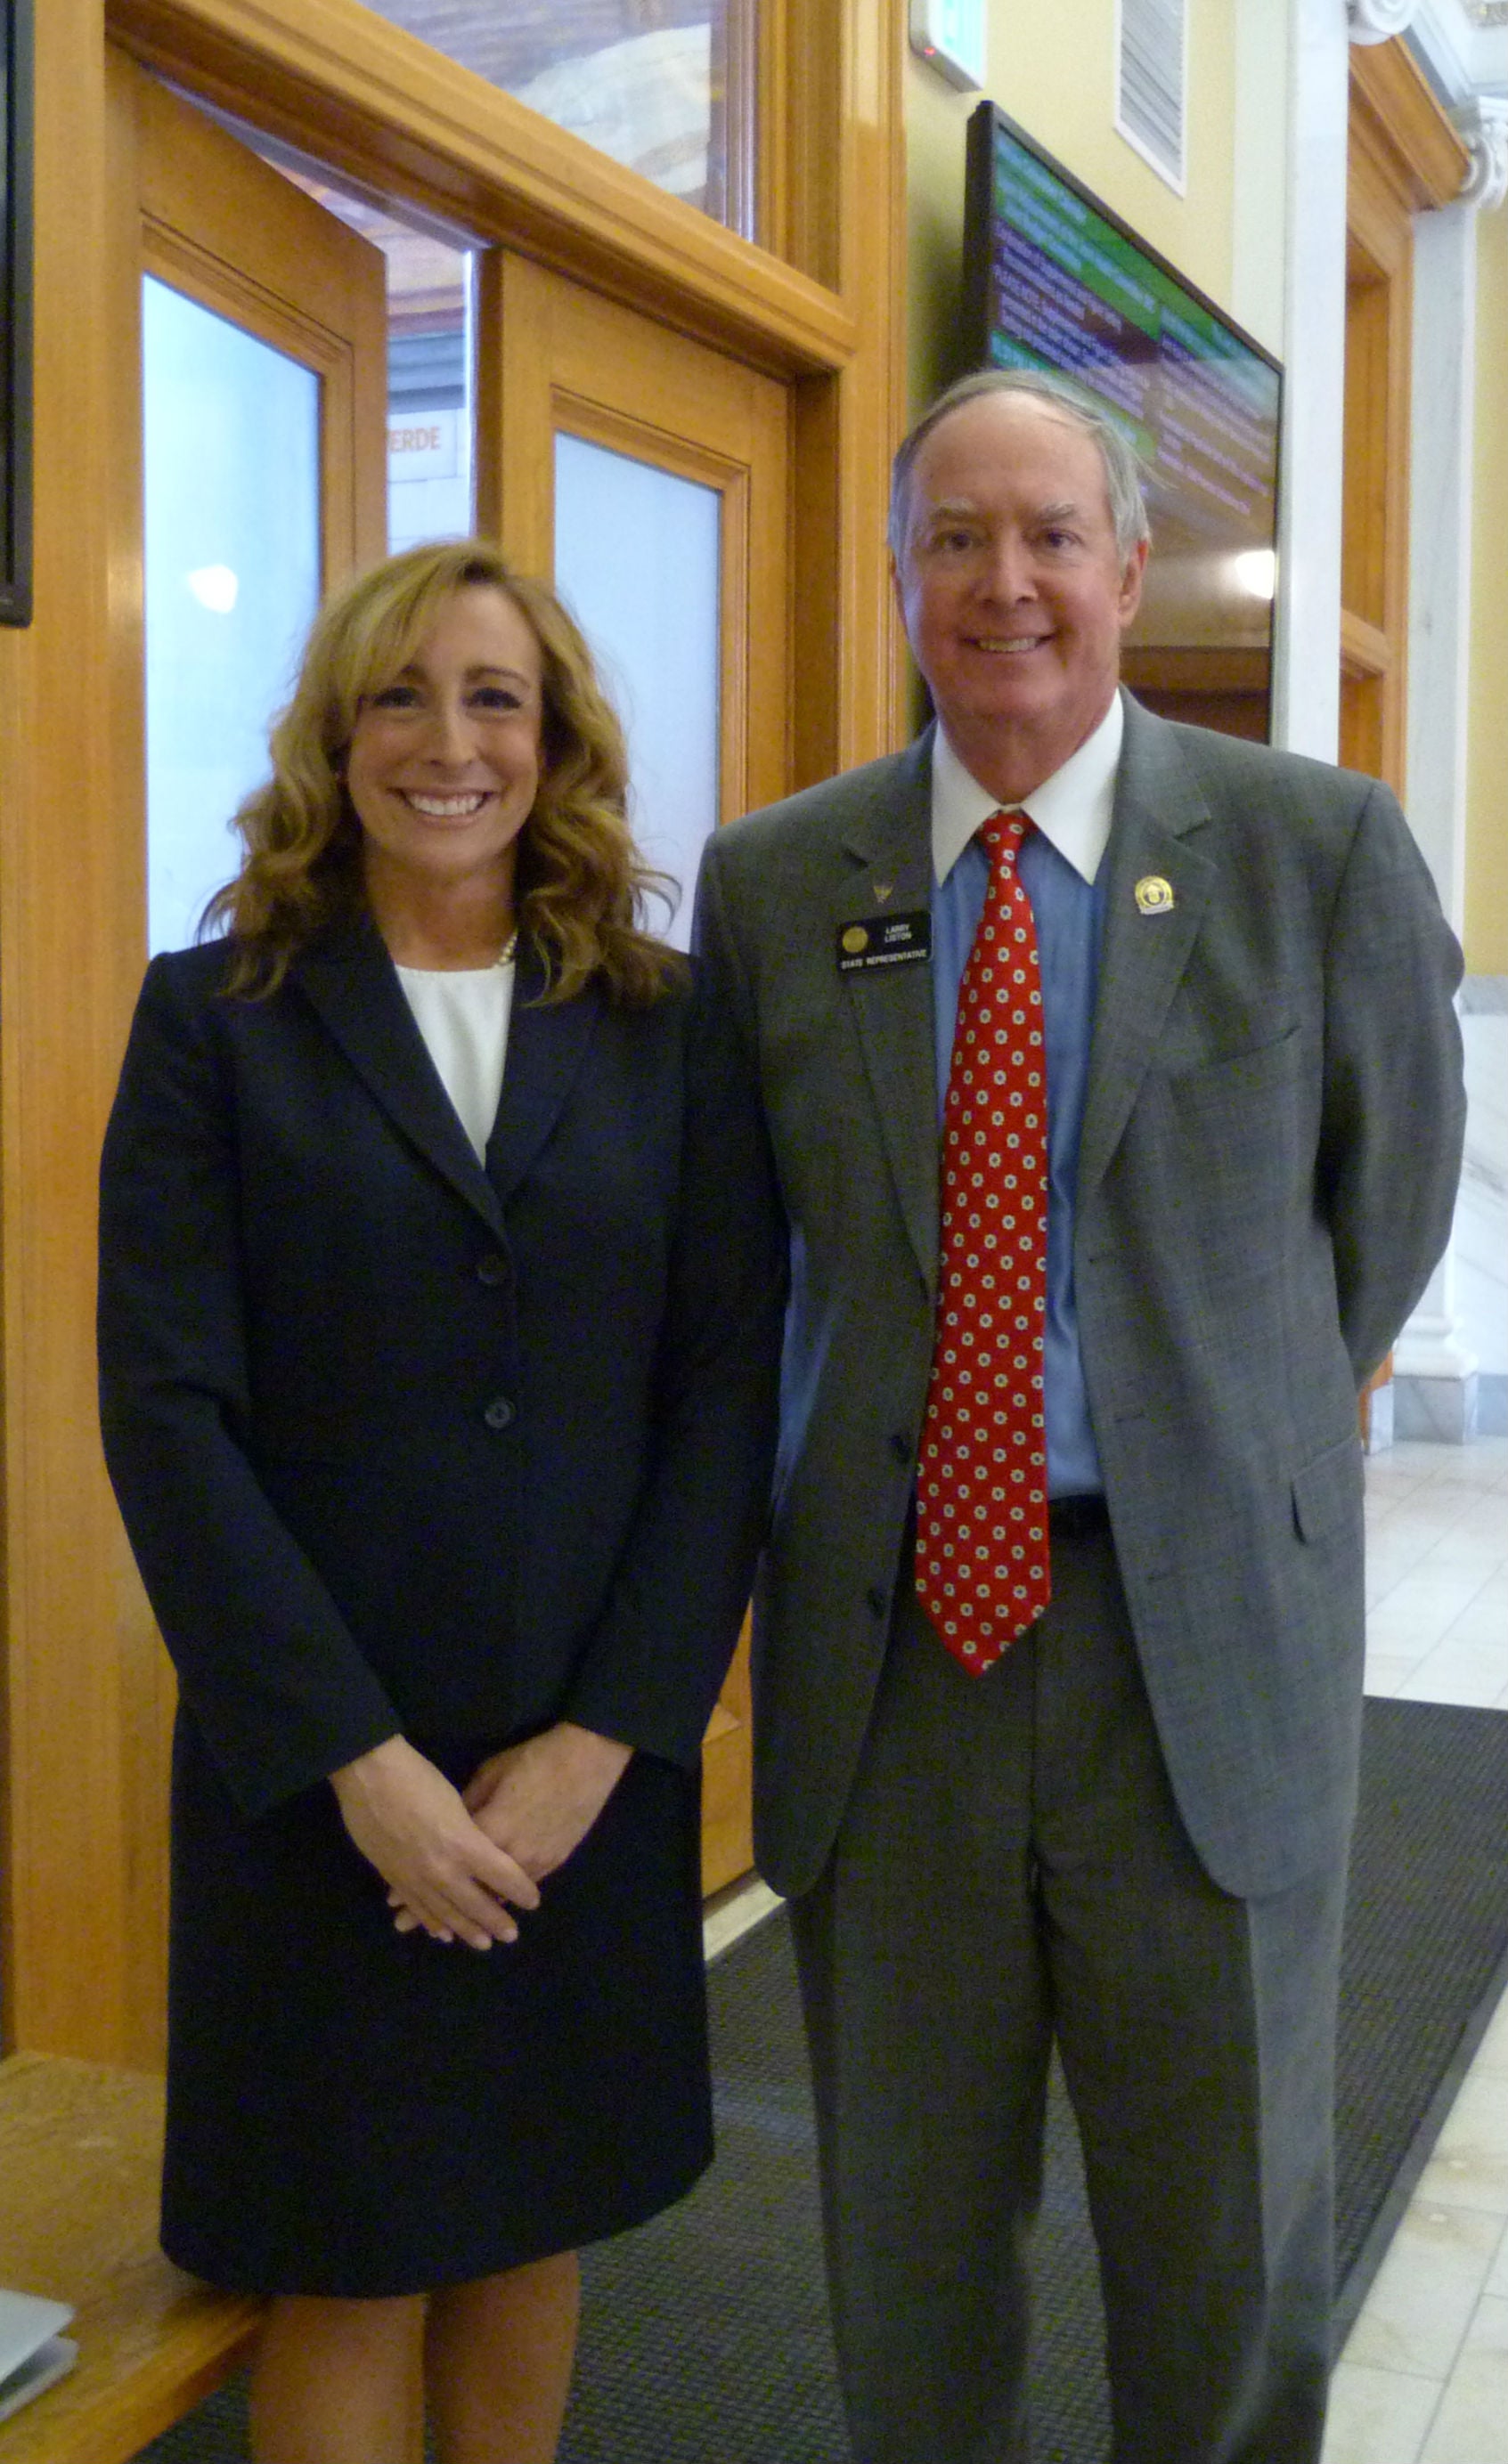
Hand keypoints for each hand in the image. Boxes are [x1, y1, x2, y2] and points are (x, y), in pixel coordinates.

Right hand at [331, 1734, 540, 1949]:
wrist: (369, 1775)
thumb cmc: (418, 1778)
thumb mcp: (457, 1800)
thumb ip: (472, 1831)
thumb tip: (483, 1851)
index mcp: (465, 1845)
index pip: (503, 1877)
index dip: (521, 1891)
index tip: (533, 1901)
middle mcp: (443, 1869)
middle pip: (477, 1903)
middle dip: (496, 1921)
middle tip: (511, 1935)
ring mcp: (416, 1878)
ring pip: (447, 1913)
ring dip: (466, 1930)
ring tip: (483, 1944)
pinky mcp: (393, 1878)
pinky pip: (418, 1908)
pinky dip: (431, 1922)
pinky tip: (442, 1933)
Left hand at [387, 1723, 631, 1932]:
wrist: (584, 1759)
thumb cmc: (533, 1760)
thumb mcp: (489, 1777)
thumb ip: (467, 1809)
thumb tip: (451, 1828)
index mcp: (481, 1833)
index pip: (446, 1868)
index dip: (421, 1885)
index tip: (397, 1903)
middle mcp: (504, 1857)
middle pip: (468, 1894)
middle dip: (441, 1914)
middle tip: (418, 1932)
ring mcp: (532, 1862)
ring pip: (496, 1899)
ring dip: (474, 1917)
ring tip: (455, 1934)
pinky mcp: (553, 1861)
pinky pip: (520, 1891)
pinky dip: (502, 1902)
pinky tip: (491, 1912)